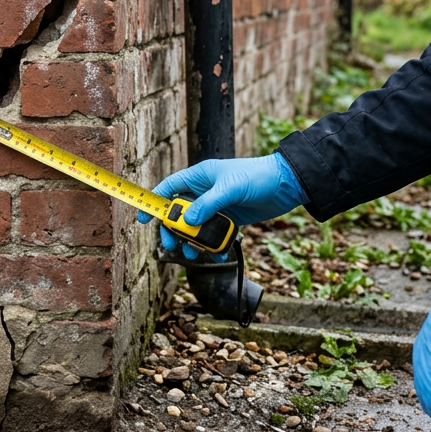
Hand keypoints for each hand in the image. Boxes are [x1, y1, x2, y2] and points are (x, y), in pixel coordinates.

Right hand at [137, 154, 308, 257]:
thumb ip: (208, 204)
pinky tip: (216, 253)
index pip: (169, 188)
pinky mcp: (230, 219)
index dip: (154, 202)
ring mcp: (217, 206)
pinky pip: (214, 234)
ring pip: (195, 227)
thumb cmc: (258, 176)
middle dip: (173, 230)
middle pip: (178, 213)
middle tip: (171, 244)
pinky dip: (212, 245)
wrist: (288, 184)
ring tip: (193, 255)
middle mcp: (205, 191)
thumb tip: (188, 222)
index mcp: (200, 177)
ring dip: (192, 241)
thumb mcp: (231, 188)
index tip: (142, 219)